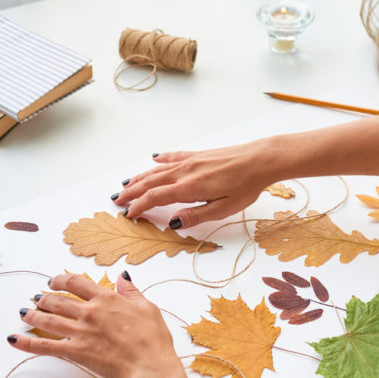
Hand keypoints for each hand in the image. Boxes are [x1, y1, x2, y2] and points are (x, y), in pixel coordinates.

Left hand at [7, 273, 185, 377]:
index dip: (61, 280)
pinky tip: (14, 339)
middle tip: (36, 299)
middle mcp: (89, 312)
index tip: (54, 281)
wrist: (149, 366)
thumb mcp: (147, 308)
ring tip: (23, 313)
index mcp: (106, 299)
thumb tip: (122, 277)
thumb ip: (131, 292)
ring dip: (32, 315)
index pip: (76, 282)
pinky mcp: (75, 351)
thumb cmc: (153, 339)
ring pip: (48, 320)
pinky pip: (45, 346)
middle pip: (57, 300)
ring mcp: (80, 332)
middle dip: (44, 298)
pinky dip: (27, 343)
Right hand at [112, 139, 281, 227]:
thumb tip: (172, 222)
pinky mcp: (199, 155)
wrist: (261, 160)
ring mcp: (191, 161)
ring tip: (126, 183)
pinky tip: (153, 159)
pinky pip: (173, 157)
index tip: (128, 214)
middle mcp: (185, 172)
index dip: (139, 206)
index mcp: (189, 188)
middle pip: (150, 182)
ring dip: (140, 177)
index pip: (155, 198)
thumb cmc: (246, 186)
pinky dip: (160, 160)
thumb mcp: (222, 209)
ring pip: (158, 170)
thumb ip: (195, 216)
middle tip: (117, 200)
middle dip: (132, 192)